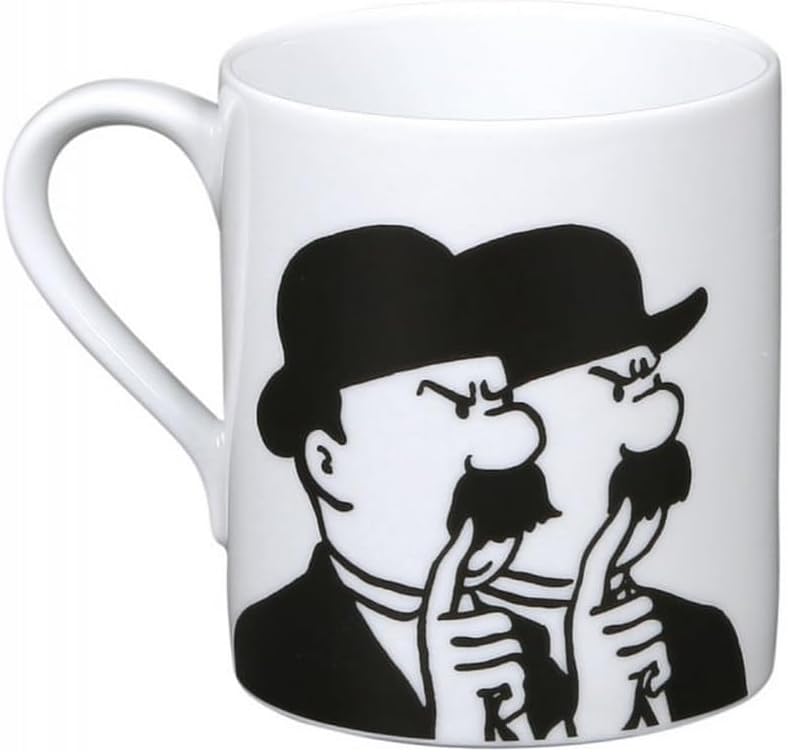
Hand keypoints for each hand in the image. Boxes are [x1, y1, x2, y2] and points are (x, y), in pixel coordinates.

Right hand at [422, 519, 525, 742]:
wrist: (456, 729)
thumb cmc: (468, 681)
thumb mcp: (463, 645)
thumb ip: (469, 616)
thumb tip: (483, 587)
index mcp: (435, 619)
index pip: (445, 574)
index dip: (459, 546)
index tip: (470, 518)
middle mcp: (435, 633)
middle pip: (501, 621)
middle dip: (510, 649)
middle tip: (488, 671)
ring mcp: (446, 656)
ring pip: (512, 648)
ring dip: (513, 672)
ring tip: (490, 685)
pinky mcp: (462, 680)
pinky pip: (513, 672)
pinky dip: (515, 691)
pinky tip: (495, 700)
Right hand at [569, 500, 670, 735]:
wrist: (594, 709)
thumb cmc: (603, 661)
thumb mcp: (599, 627)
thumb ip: (612, 601)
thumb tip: (632, 582)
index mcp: (582, 603)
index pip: (598, 558)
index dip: (615, 530)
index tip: (628, 501)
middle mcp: (586, 617)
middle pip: (644, 603)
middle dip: (646, 625)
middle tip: (625, 647)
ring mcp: (601, 640)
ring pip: (656, 627)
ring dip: (653, 647)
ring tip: (630, 661)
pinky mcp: (618, 663)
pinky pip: (660, 652)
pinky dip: (658, 667)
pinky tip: (636, 676)